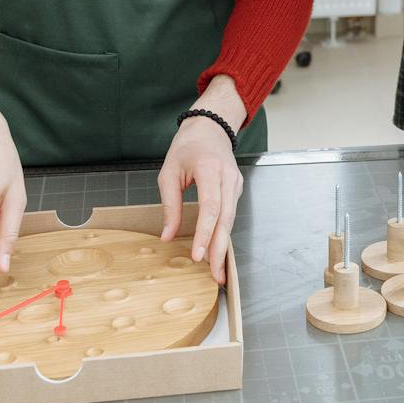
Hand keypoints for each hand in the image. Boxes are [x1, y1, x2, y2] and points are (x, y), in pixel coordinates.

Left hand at [158, 77, 246, 284]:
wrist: (211, 127)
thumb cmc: (187, 147)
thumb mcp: (169, 172)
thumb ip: (170, 205)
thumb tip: (167, 236)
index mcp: (210, 170)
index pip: (211, 208)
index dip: (205, 234)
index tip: (197, 256)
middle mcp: (228, 178)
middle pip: (226, 220)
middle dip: (220, 250)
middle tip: (215, 276)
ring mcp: (235, 184)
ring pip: (231, 221)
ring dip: (223, 246)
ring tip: (216, 271)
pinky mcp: (236, 189)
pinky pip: (230, 216)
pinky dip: (223, 234)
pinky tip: (217, 251)